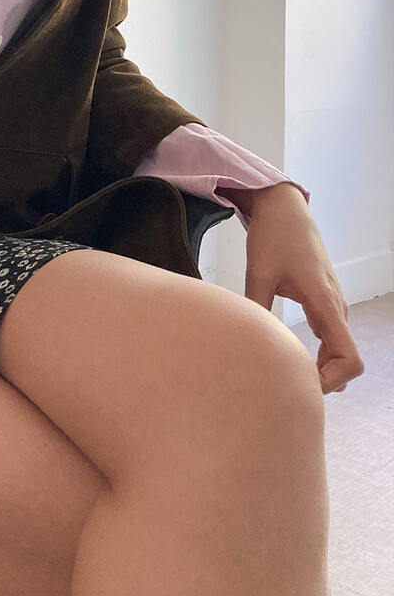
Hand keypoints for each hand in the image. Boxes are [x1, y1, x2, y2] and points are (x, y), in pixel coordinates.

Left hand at [238, 183, 364, 394]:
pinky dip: (319, 353)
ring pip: (339, 349)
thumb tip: (244, 342)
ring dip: (321, 367)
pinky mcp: (322, 299)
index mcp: (326, 303)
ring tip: (287, 375)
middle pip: (347, 360)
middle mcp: (336, 306)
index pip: (351, 358)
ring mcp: (332, 303)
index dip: (333, 381)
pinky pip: (330, 336)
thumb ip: (255, 308)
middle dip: (324, 380)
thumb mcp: (259, 273)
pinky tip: (292, 356)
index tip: (302, 384)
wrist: (283, 208)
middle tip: (288, 387)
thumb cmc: (274, 236)